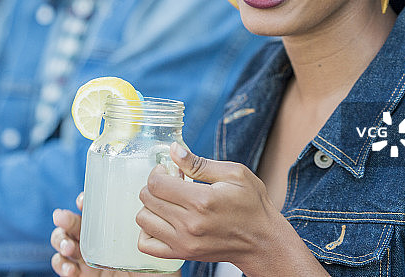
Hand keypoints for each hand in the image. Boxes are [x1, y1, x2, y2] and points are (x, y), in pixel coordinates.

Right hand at [50, 193, 176, 276]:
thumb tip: (163, 203)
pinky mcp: (81, 276)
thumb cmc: (157, 273)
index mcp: (113, 228)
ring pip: (63, 242)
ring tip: (70, 247)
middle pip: (75, 223)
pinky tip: (70, 268)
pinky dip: (61, 265)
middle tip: (61, 216)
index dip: (85, 200)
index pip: (95, 209)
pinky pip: (63, 267)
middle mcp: (98, 240)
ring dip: (60, 240)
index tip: (82, 199)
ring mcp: (87, 258)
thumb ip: (158, 229)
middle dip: (66, 218)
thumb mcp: (159, 248)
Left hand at [137, 143, 306, 274]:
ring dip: (151, 206)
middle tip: (171, 183)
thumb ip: (200, 163)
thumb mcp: (234, 174)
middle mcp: (189, 224)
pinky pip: (146, 244)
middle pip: (148, 199)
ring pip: (143, 219)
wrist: (261, 241)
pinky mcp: (182, 254)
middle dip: (154, 185)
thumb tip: (174, 150)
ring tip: (168, 201)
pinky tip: (162, 221)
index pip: (157, 183)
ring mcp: (183, 242)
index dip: (158, 172)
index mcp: (201, 201)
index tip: (168, 169)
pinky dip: (147, 231)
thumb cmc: (251, 205)